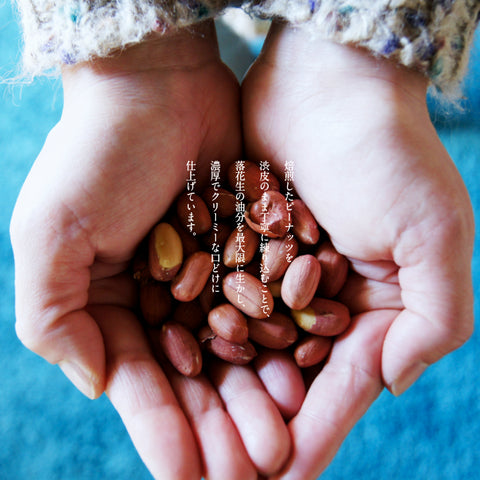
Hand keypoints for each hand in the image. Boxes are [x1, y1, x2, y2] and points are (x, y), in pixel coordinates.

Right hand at [10, 21, 294, 478]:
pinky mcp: (251, 250)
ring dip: (254, 398)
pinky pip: (269, 308)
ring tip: (280, 444)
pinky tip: (300, 379)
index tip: (189, 478)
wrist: (159, 87)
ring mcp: (212, 275)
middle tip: (251, 473)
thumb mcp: (49, 233)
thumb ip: (54, 315)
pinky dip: (282, 345)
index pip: (139, 381)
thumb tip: (96, 384)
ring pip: (237, 352)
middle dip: (219, 427)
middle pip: (195, 376)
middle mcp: (164, 296)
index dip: (163, 431)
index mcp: (113, 301)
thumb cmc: (98, 154)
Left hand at [242, 22, 473, 479]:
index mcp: (378, 301)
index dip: (319, 429)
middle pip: (294, 374)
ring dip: (230, 392)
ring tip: (202, 440)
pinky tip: (182, 368)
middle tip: (232, 474)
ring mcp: (279, 272)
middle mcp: (327, 293)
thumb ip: (437, 314)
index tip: (286, 476)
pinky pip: (221, 300)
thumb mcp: (435, 232)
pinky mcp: (240, 246)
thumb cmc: (387, 153)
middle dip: (266, 423)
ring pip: (252, 346)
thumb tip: (397, 379)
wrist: (326, 86)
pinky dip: (204, 334)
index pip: (346, 381)